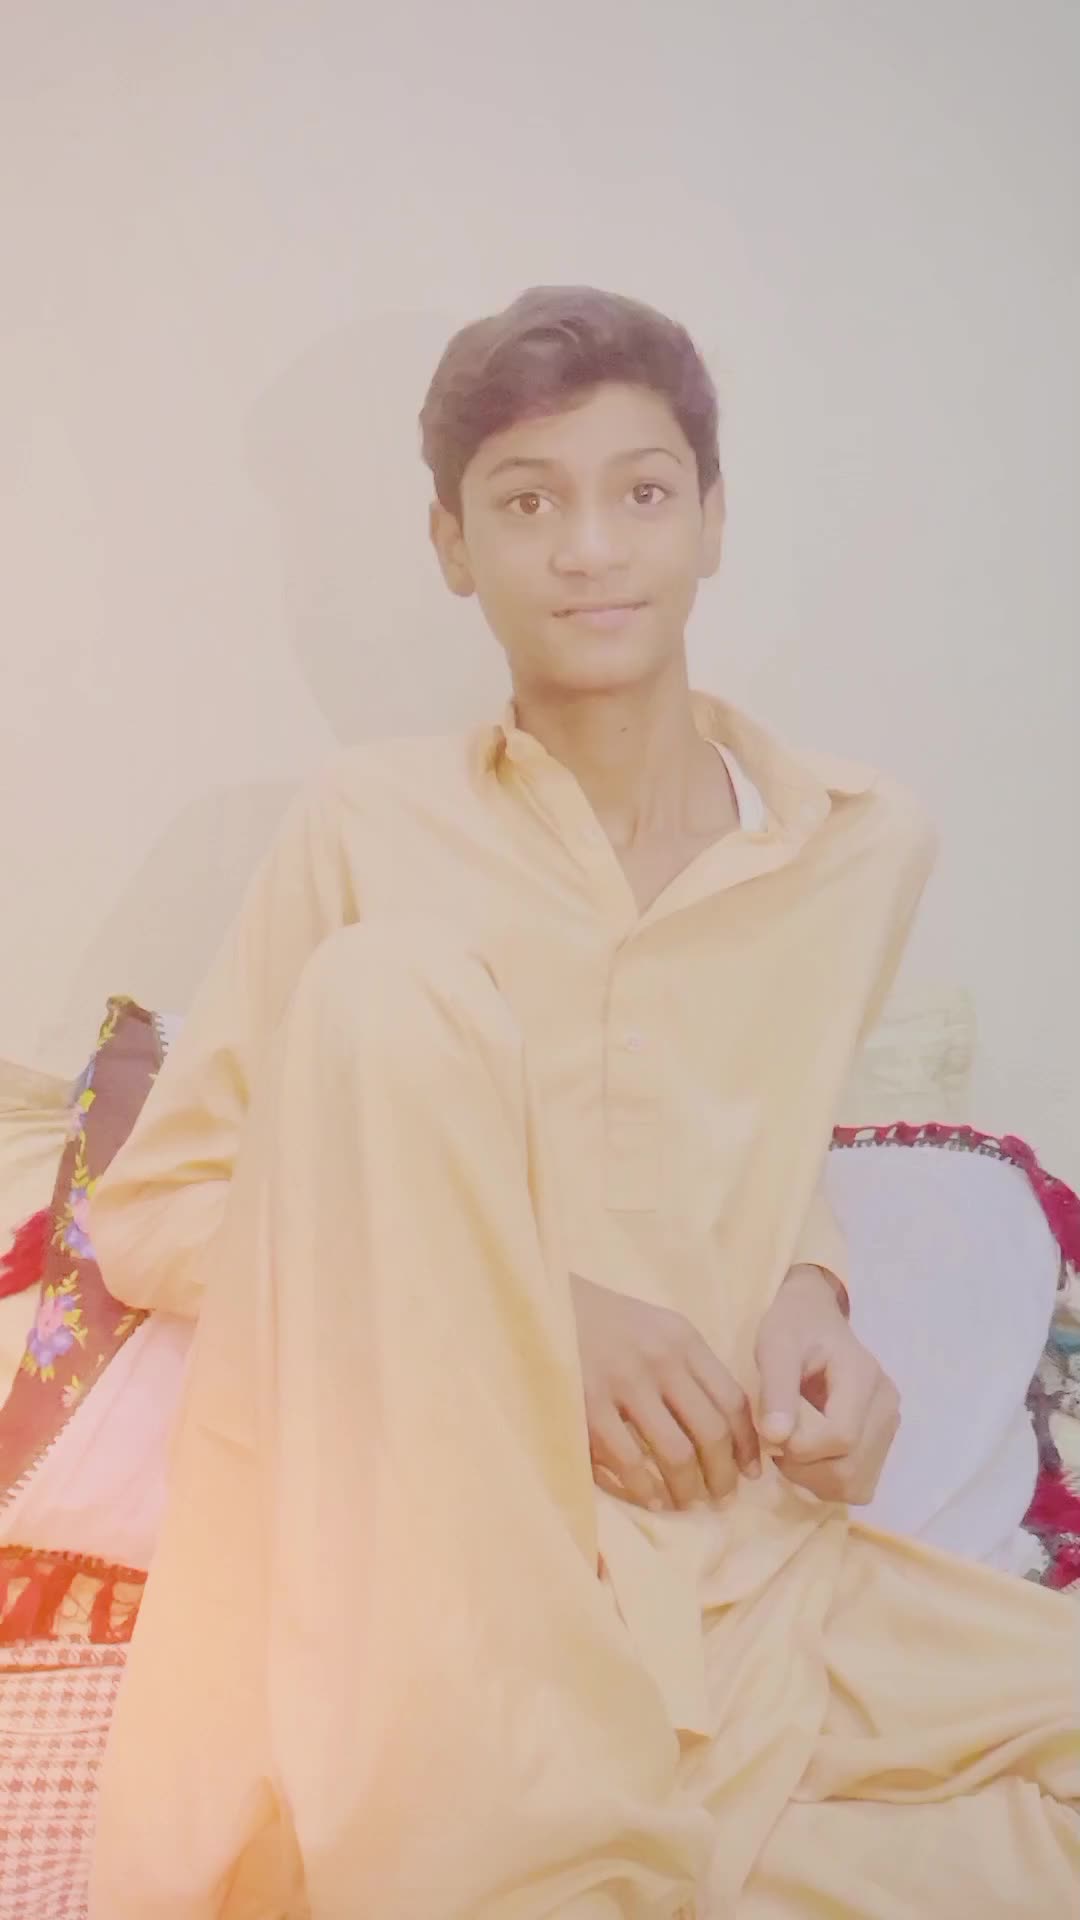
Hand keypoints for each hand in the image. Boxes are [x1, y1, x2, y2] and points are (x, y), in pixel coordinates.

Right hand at [570, 1274, 760, 1510]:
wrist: (541, 1300)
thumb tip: (727, 1430)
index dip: (747, 1444)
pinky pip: (629, 1460)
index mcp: (683, 1338)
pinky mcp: (588, 1405)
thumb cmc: (604, 1322)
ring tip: (687, 1502)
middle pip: (711, 1432)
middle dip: (723, 1475)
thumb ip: (689, 1368)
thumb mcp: (657, 1329)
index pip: (733, 1400)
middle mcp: (660, 1359)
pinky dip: (645, 1488)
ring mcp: (623, 1382)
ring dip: (687, 1489)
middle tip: (722, 1498)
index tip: (751, 1472)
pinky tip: (650, 1498)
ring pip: (675, 1453)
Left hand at [754, 1266, 899, 1505]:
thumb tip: (776, 1437)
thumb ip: (776, 1389)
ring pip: (856, 1484)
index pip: (842, 1437)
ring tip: (790, 1449)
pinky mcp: (882, 1441)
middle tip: (776, 1444)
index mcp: (863, 1377)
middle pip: (850, 1468)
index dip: (801, 1448)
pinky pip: (859, 1484)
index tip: (770, 1433)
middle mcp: (886, 1405)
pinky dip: (829, 1482)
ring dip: (814, 1479)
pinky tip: (809, 1457)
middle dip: (804, 1468)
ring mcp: (888, 1426)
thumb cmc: (793, 1328)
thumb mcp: (775, 1346)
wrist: (815, 1319)